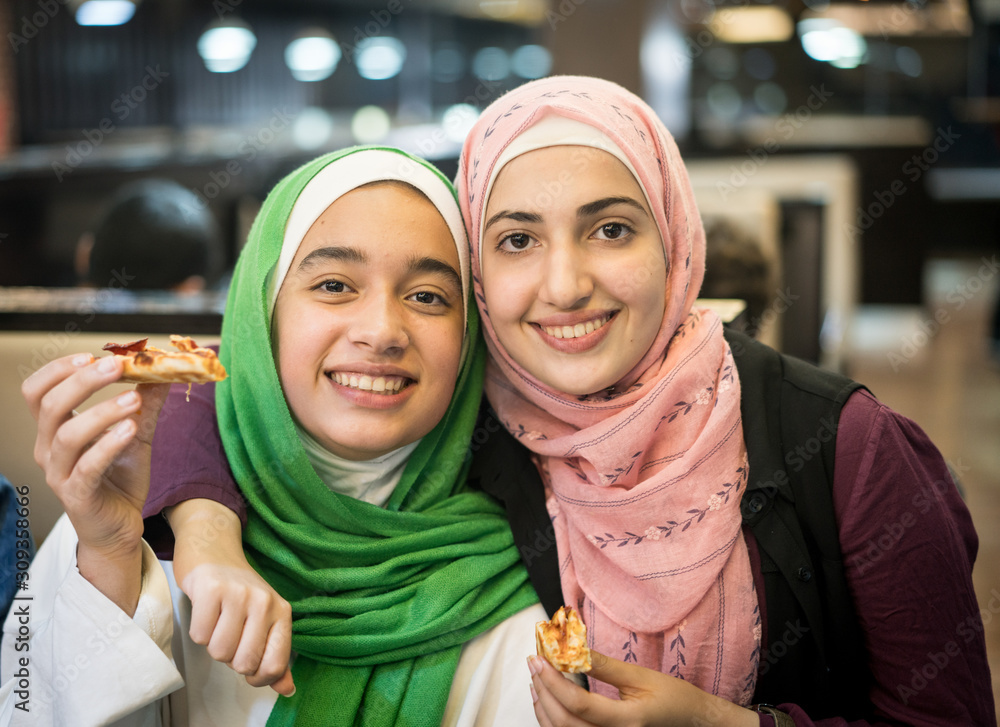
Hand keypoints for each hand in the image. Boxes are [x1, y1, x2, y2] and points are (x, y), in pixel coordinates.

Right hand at [22, 353, 168, 612]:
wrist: (121, 527)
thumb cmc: (120, 478)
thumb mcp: (137, 434)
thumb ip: (146, 403)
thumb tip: (165, 368)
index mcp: (55, 430)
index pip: (37, 391)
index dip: (58, 370)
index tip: (90, 354)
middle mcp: (49, 450)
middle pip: (50, 406)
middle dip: (82, 381)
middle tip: (116, 364)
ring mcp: (59, 475)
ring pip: (67, 436)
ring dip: (101, 412)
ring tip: (133, 399)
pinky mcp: (77, 497)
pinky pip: (86, 468)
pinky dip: (108, 444)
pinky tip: (130, 429)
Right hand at [168, 499, 294, 696]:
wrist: (214, 548)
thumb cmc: (238, 591)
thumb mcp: (264, 619)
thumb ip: (275, 656)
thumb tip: (287, 689)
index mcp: (282, 612)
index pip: (275, 665)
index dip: (257, 677)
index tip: (248, 669)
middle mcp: (265, 602)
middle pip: (243, 663)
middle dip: (230, 658)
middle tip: (229, 633)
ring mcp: (239, 594)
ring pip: (219, 651)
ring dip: (212, 643)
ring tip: (217, 620)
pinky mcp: (211, 588)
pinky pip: (200, 635)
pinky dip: (197, 630)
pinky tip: (205, 611)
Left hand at [527, 650, 758, 726]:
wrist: (691, 721)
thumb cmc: (671, 697)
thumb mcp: (639, 676)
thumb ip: (604, 666)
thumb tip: (573, 649)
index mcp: (628, 721)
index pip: (580, 706)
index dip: (554, 681)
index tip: (538, 658)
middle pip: (565, 724)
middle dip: (543, 692)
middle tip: (533, 663)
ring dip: (543, 707)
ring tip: (536, 679)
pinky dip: (553, 719)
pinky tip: (547, 700)